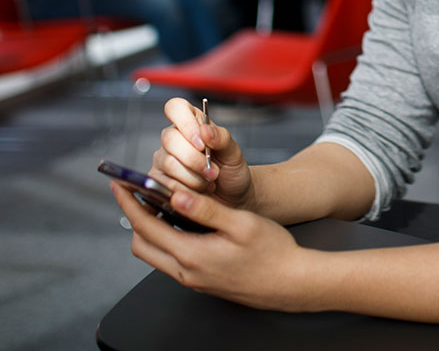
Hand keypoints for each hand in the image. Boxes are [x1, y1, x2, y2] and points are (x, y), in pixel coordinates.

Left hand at [111, 182, 317, 310]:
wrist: (290, 283)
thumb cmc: (271, 252)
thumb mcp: (241, 223)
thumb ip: (205, 210)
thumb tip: (175, 196)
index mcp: (192, 255)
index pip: (146, 227)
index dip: (129, 203)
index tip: (119, 184)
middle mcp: (186, 272)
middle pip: (142, 245)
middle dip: (133, 217)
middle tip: (133, 192)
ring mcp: (193, 280)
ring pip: (155, 254)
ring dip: (148, 229)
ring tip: (155, 203)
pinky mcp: (202, 281)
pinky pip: (171, 260)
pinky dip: (165, 239)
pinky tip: (180, 222)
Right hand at [150, 98, 254, 209]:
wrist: (231, 197)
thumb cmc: (230, 169)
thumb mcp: (233, 151)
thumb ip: (221, 138)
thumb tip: (205, 130)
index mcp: (192, 122)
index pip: (175, 107)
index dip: (186, 123)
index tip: (202, 143)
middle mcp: (173, 138)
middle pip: (170, 140)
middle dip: (195, 159)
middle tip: (213, 171)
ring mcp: (163, 159)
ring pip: (168, 164)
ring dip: (193, 177)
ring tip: (209, 182)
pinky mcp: (158, 181)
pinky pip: (164, 184)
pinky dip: (185, 191)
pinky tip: (198, 191)